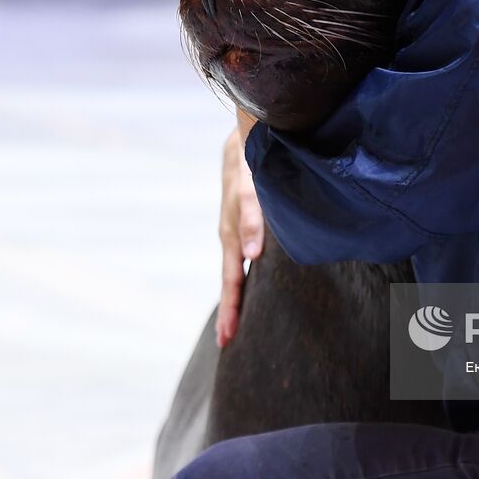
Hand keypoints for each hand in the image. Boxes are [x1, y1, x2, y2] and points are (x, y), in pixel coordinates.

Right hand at [216, 112, 262, 347]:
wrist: (246, 136)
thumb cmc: (250, 160)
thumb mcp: (250, 186)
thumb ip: (251, 216)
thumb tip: (252, 256)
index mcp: (231, 232)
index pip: (232, 279)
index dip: (231, 308)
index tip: (227, 337)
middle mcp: (232, 235)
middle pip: (230, 279)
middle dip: (229, 311)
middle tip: (226, 343)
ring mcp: (237, 229)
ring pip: (235, 269)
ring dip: (235, 296)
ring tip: (234, 324)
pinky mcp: (245, 222)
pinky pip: (242, 255)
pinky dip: (242, 275)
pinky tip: (250, 284)